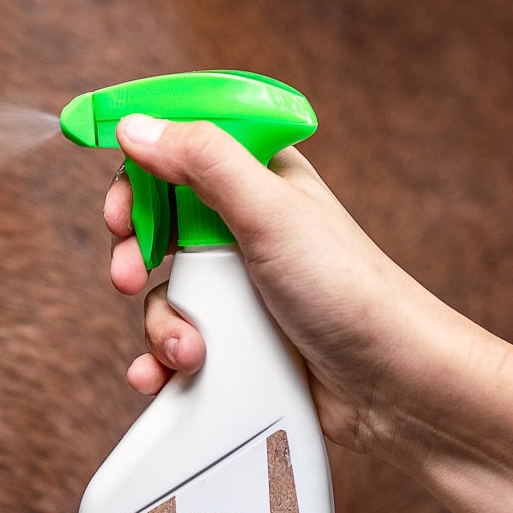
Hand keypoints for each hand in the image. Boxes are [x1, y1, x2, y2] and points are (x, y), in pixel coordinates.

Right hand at [104, 114, 512, 512]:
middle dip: (133, 252)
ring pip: (163, 291)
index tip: (120, 207)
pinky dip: (161, 360)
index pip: (178, 153)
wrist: (392, 387)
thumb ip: (201, 161)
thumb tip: (136, 126)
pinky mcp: (236, 343)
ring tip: (186, 348)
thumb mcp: (270, 212)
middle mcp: (246, 230)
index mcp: (257, 180)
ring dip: (159, 322)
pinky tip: (164, 376)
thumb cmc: (348, 291)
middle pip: (157, 224)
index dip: (139, 174)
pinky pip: (174, 343)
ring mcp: (240, 290)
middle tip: (130, 273)